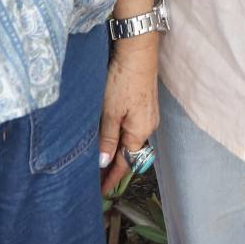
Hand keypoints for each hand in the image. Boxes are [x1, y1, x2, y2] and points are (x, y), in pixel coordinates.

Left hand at [101, 34, 160, 195]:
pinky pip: (132, 128)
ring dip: (116, 151)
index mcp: (140, 132)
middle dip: (114, 167)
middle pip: (129, 153)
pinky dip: (120, 137)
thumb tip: (104, 163)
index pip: (125, 163)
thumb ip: (107, 138)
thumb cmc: (124, 80)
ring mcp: (148, 115)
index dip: (112, 178)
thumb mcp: (111, 112)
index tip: (101, 192)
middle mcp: (148, 126)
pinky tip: (110, 136)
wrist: (138, 51)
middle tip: (96, 179)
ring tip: (100, 161)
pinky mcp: (145, 104)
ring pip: (130, 140)